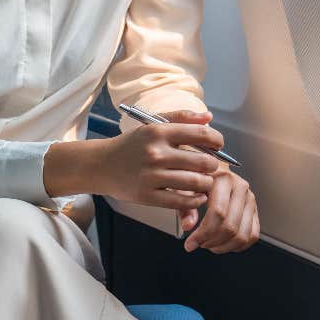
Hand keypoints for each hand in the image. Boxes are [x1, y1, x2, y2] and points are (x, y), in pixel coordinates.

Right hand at [99, 109, 222, 211]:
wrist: (102, 165)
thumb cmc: (132, 144)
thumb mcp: (152, 124)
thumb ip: (182, 118)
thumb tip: (209, 117)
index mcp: (159, 132)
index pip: (201, 134)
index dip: (217, 140)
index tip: (218, 145)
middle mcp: (156, 153)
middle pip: (203, 162)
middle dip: (214, 165)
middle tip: (212, 167)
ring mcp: (152, 176)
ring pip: (196, 183)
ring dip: (207, 184)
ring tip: (205, 182)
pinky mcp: (148, 196)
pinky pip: (182, 201)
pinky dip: (195, 201)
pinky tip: (196, 196)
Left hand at [183, 162, 258, 253]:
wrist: (212, 170)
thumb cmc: (197, 179)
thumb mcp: (185, 188)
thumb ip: (185, 207)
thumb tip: (188, 226)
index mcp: (224, 179)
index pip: (218, 213)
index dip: (203, 233)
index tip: (190, 243)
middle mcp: (241, 187)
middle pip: (230, 226)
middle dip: (212, 241)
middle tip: (199, 244)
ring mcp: (250, 199)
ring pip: (242, 235)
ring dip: (224, 246)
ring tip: (209, 244)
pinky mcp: (255, 210)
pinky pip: (252, 235)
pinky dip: (237, 246)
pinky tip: (222, 244)